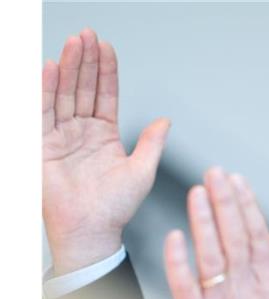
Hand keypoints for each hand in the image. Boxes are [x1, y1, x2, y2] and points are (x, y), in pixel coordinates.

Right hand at [43, 28, 169, 274]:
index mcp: (106, 136)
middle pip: (84, 89)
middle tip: (88, 35)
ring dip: (69, 68)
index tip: (107, 48)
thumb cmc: (116, 209)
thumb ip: (152, 143)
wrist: (92, 231)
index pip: (105, 95)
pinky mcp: (42, 146)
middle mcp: (82, 132)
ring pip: (65, 95)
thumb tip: (165, 120)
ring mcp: (61, 136)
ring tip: (74, 43)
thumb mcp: (142, 171)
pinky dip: (47, 90)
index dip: (106, 72)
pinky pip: (44, 112)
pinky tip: (52, 68)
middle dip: (86, 61)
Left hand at [163, 168, 268, 298]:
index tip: (238, 181)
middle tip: (215, 172)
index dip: (247, 205)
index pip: (257, 235)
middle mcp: (247, 289)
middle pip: (235, 237)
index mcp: (268, 284)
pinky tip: (173, 236)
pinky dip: (179, 260)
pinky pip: (185, 286)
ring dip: (204, 220)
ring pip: (212, 254)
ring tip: (196, 192)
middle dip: (225, 201)